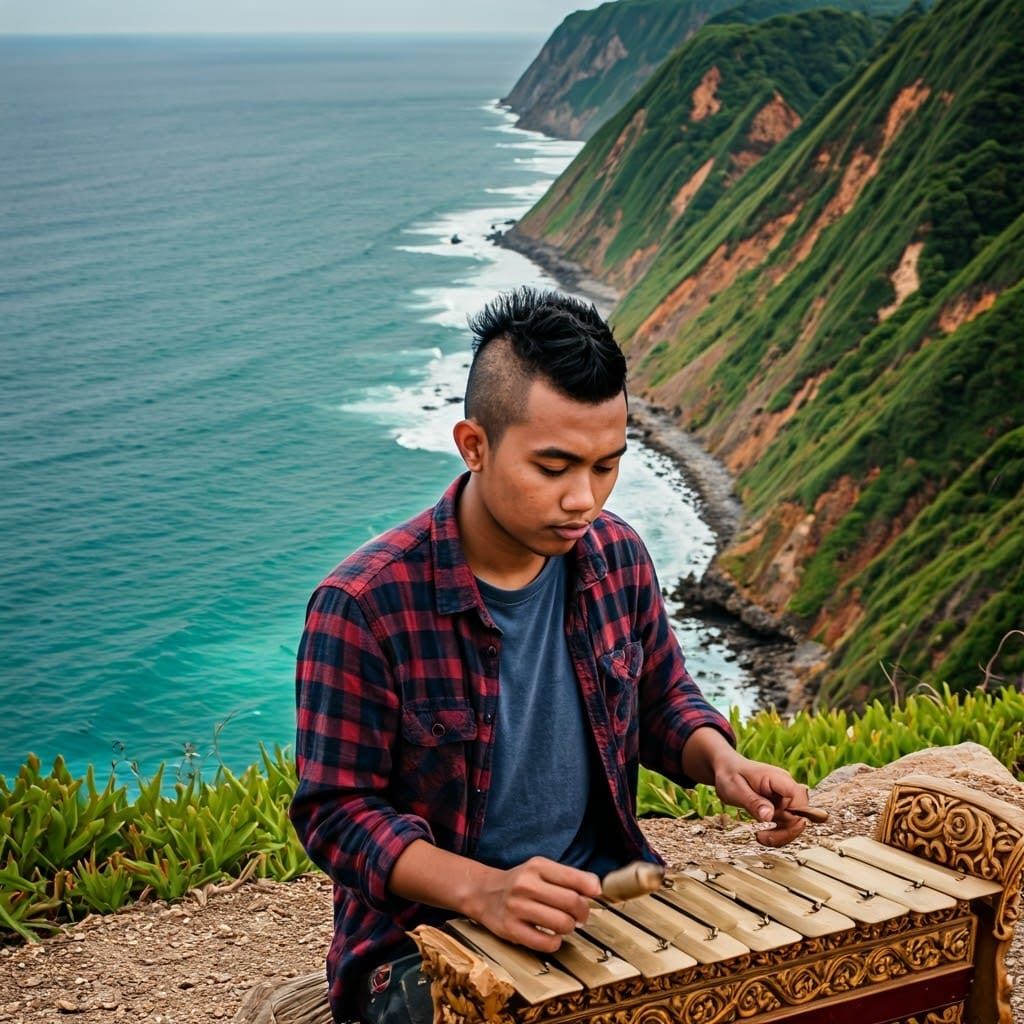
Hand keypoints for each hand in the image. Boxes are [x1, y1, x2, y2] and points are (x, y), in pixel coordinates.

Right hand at [467, 856, 600, 952]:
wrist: (484, 893)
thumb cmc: (521, 882)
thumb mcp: (540, 869)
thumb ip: (568, 877)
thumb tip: (597, 888)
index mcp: (537, 866)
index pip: (574, 878)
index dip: (591, 889)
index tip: (595, 894)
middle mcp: (526, 885)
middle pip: (571, 902)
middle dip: (583, 913)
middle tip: (580, 916)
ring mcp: (517, 908)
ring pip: (561, 924)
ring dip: (569, 928)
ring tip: (564, 925)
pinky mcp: (510, 929)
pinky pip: (545, 943)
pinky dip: (555, 943)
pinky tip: (552, 937)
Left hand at [711, 752, 808, 847]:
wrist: (726, 769)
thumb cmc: (730, 774)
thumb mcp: (736, 789)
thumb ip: (753, 802)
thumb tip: (769, 817)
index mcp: (779, 779)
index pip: (800, 799)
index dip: (795, 816)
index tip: (776, 825)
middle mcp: (786, 789)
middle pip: (800, 815)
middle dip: (785, 832)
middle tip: (761, 836)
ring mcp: (784, 799)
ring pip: (794, 824)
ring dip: (780, 835)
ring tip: (759, 836)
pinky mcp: (780, 807)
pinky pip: (785, 825)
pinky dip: (776, 833)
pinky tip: (762, 835)